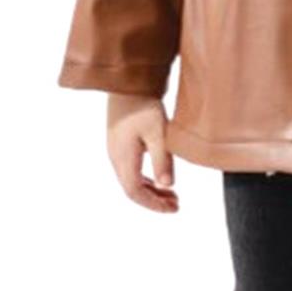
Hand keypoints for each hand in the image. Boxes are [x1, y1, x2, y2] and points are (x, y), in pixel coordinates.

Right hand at [106, 92, 179, 212]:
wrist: (127, 82)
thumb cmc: (143, 105)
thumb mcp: (158, 133)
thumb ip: (162, 160)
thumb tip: (168, 186)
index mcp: (123, 158)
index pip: (135, 192)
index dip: (153, 204)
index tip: (173, 208)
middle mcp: (115, 157)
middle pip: (132, 189)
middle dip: (154, 200)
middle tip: (176, 204)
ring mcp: (115, 150)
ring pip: (131, 179)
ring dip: (151, 189)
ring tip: (172, 193)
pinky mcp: (119, 142)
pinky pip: (130, 169)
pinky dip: (145, 178)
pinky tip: (159, 176)